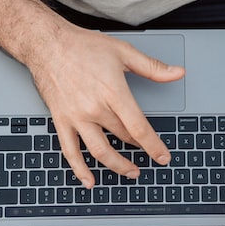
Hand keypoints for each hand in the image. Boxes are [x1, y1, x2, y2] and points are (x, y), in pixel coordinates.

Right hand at [25, 22, 184, 187]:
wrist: (47, 44)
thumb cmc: (82, 46)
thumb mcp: (123, 52)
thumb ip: (152, 67)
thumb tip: (177, 73)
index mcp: (113, 92)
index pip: (139, 127)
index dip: (154, 146)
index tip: (163, 156)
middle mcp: (94, 108)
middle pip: (122, 138)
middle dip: (139, 150)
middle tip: (150, 156)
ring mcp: (76, 117)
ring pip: (99, 151)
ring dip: (117, 166)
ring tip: (130, 172)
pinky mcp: (61, 120)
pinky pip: (70, 151)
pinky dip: (79, 169)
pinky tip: (89, 180)